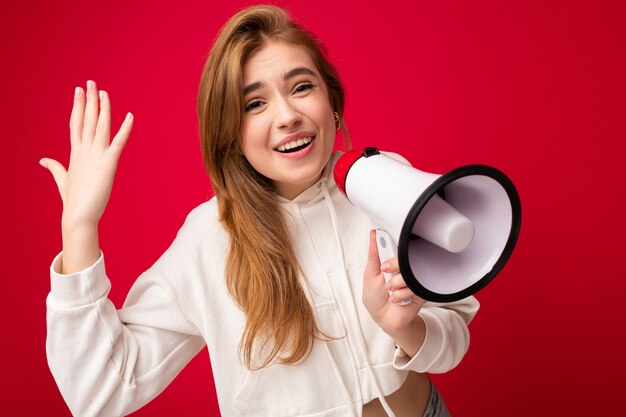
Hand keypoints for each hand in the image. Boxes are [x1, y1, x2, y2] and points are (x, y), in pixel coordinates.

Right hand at [40, 80, 133, 228]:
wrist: (79, 216)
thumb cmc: (74, 201)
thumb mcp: (62, 180)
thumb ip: (54, 167)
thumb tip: (42, 159)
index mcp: (75, 153)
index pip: (76, 124)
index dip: (78, 106)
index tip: (78, 91)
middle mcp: (84, 151)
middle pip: (87, 120)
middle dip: (89, 100)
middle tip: (90, 82)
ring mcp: (95, 156)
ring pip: (100, 126)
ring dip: (102, 108)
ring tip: (102, 91)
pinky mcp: (108, 164)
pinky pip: (118, 142)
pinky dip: (125, 129)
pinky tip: (130, 116)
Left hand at [362, 230, 425, 335]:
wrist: (383, 318)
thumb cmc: (375, 296)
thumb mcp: (370, 273)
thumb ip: (373, 254)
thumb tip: (373, 235)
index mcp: (394, 260)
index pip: (399, 245)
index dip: (392, 246)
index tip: (385, 253)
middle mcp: (406, 268)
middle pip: (406, 256)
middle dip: (393, 265)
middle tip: (385, 271)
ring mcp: (414, 278)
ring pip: (408, 272)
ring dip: (394, 284)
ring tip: (390, 290)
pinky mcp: (421, 291)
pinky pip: (412, 288)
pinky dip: (400, 295)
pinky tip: (396, 299)